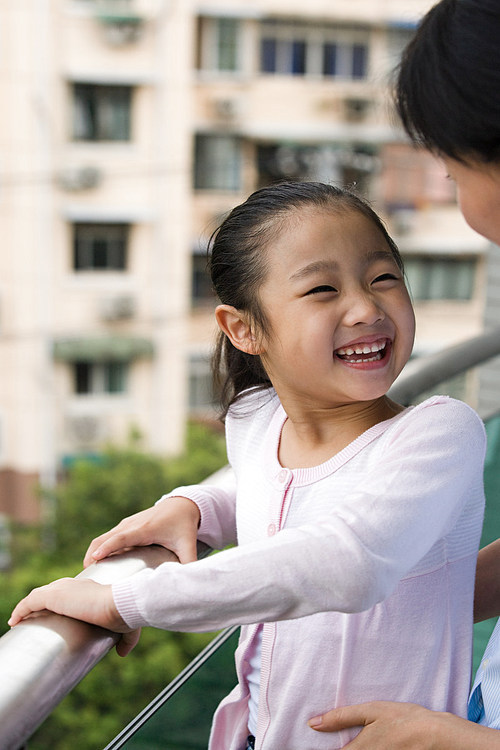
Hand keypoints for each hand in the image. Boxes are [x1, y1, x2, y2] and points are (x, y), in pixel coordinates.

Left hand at [8, 577, 140, 656]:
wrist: (120, 605)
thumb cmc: (126, 613)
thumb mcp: (126, 627)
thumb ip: (126, 641)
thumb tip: (122, 654)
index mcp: (89, 589)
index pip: (69, 593)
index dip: (59, 604)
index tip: (54, 618)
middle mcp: (75, 585)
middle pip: (51, 593)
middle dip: (41, 606)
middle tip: (34, 621)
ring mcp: (63, 589)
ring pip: (38, 596)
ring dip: (27, 609)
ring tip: (19, 622)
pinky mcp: (54, 596)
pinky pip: (30, 602)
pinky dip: (21, 610)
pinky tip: (14, 620)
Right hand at [83, 496, 200, 567]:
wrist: (182, 504)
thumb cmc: (184, 525)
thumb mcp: (188, 544)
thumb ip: (189, 562)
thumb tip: (189, 581)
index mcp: (145, 530)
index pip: (121, 539)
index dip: (107, 548)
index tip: (95, 559)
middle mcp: (132, 525)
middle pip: (105, 538)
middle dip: (92, 554)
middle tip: (84, 576)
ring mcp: (127, 523)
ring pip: (103, 537)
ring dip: (93, 552)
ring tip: (88, 573)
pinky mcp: (126, 525)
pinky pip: (108, 536)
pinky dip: (99, 547)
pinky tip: (98, 562)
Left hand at [308, 701, 499, 749]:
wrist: (435, 733)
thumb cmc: (402, 718)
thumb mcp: (370, 711)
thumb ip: (340, 718)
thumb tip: (312, 723)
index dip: (324, 748)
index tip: (312, 745)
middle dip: (345, 747)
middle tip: (361, 737)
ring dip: (356, 749)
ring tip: (370, 739)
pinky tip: (379, 744)